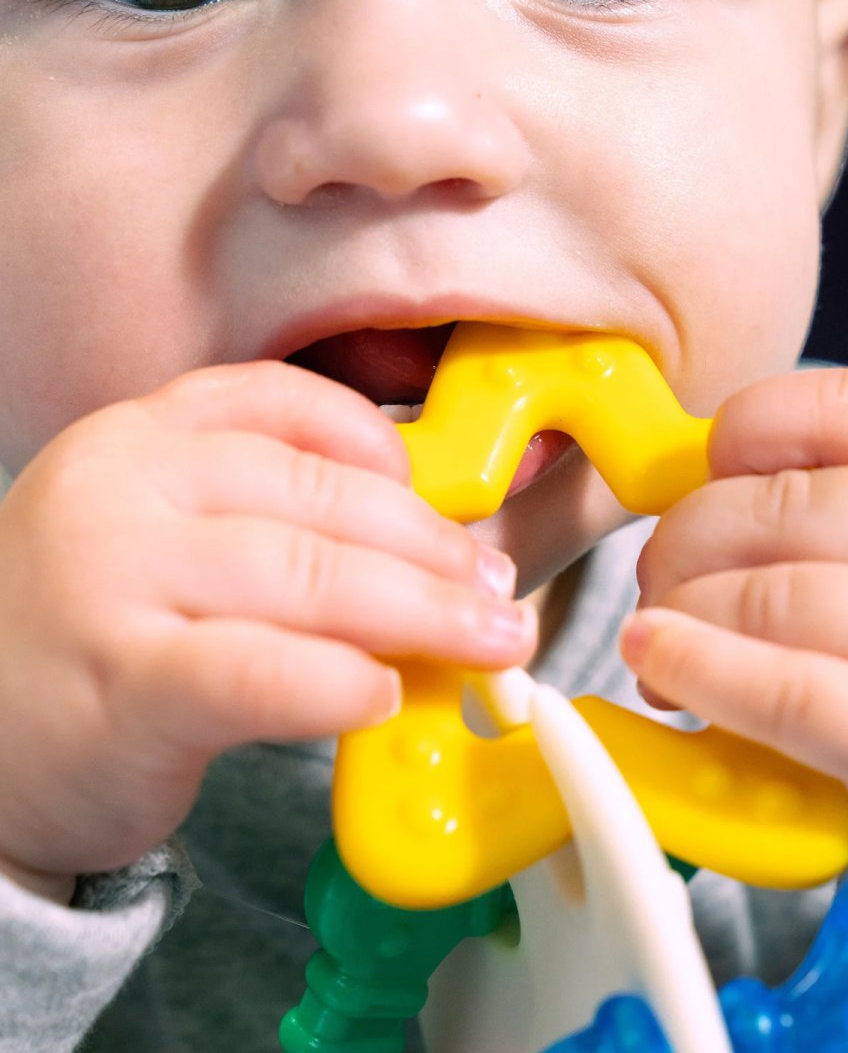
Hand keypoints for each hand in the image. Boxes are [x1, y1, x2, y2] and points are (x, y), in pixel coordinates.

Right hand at [0, 362, 535, 898]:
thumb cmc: (98, 640)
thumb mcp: (167, 543)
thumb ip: (275, 525)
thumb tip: (432, 554)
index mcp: (139, 438)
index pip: (288, 404)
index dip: (388, 451)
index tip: (449, 505)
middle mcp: (120, 487)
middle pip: (323, 498)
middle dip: (433, 548)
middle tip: (497, 591)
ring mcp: (111, 580)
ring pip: (310, 576)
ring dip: (423, 614)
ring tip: (486, 641)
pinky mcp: (119, 685)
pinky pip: (261, 672)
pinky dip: (341, 682)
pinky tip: (384, 695)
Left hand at [624, 366, 847, 990]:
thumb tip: (682, 490)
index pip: (845, 403)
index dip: (745, 428)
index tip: (705, 473)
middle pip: (784, 506)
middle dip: (686, 539)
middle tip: (659, 579)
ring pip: (771, 596)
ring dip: (682, 612)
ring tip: (657, 638)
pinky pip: (787, 692)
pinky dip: (701, 670)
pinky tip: (660, 662)